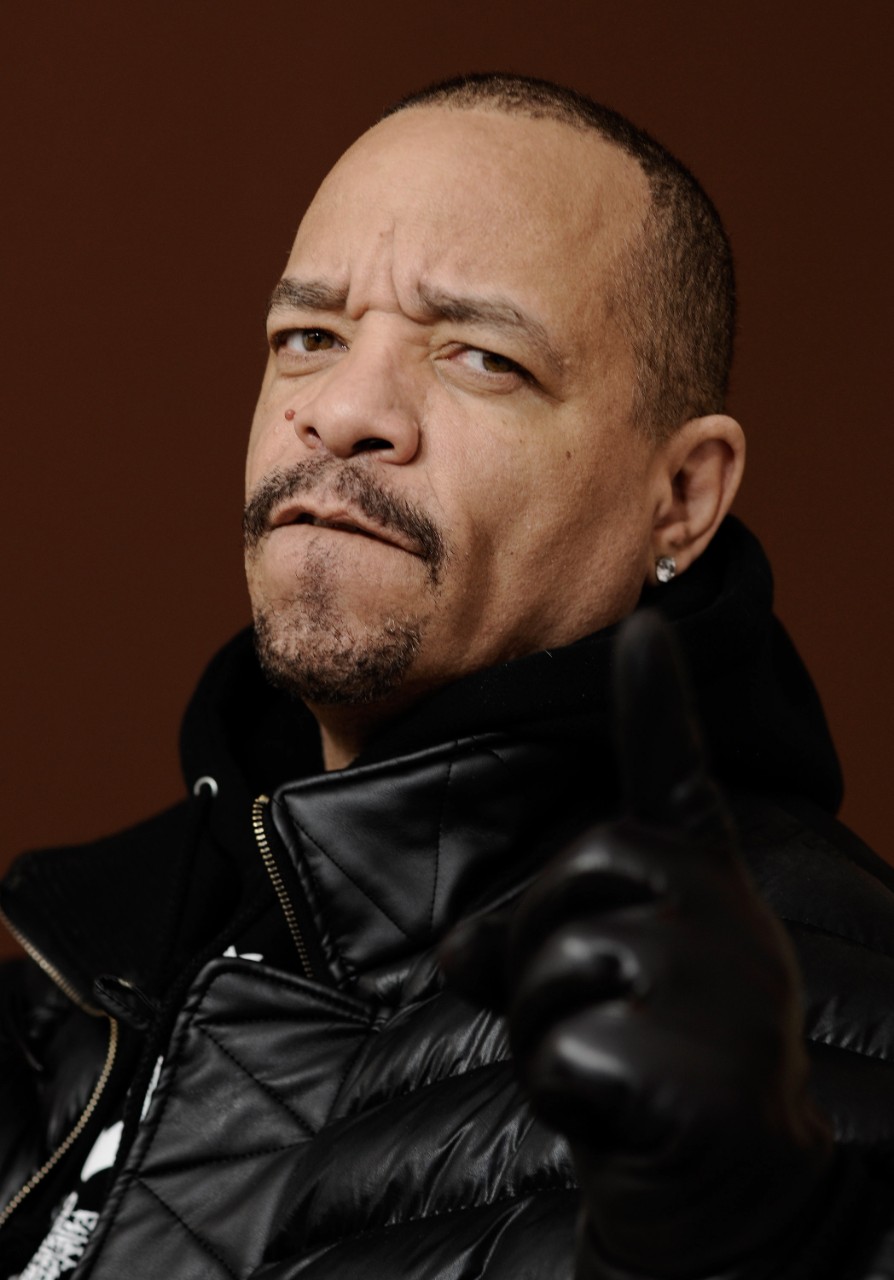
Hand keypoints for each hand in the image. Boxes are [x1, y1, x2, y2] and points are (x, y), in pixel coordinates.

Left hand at [441, 610, 831, 1278]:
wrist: (722, 1189)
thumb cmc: (649, 1066)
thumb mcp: (592, 985)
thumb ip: (530, 941)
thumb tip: (452, 951)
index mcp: (703, 889)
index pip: (677, 780)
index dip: (658, 703)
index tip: (644, 628)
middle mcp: (728, 920)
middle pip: (571, 878)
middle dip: (539, 951)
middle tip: (592, 1017)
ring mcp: (723, 990)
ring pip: (553, 966)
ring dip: (546, 1029)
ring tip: (610, 1064)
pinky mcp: (696, 1070)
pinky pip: (561, 1052)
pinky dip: (564, 1093)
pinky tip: (624, 1111)